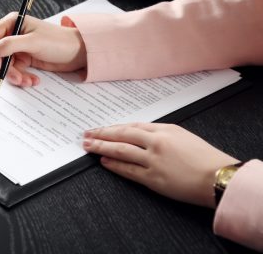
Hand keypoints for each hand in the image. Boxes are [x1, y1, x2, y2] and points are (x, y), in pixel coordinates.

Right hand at [0, 13, 86, 86]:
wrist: (78, 53)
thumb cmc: (59, 41)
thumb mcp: (32, 42)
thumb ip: (9, 45)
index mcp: (13, 23)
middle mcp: (13, 35)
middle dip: (5, 68)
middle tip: (15, 76)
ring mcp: (18, 48)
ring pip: (5, 66)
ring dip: (15, 76)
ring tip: (27, 80)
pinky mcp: (24, 59)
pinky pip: (16, 71)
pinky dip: (22, 78)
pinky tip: (33, 79)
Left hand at [83, 123, 238, 207]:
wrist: (219, 177)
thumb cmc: (205, 157)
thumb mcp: (183, 136)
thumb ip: (161, 134)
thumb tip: (140, 135)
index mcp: (164, 130)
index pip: (131, 126)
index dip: (113, 128)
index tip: (101, 128)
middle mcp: (156, 142)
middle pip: (121, 135)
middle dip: (101, 134)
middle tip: (86, 134)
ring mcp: (153, 160)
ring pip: (121, 151)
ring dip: (101, 147)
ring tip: (88, 146)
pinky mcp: (153, 178)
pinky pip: (129, 170)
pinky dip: (114, 165)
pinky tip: (103, 161)